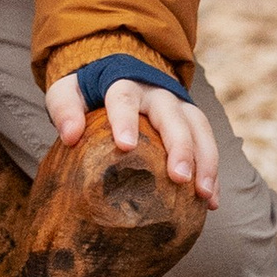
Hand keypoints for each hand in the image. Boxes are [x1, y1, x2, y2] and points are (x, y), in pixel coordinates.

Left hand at [44, 69, 218, 199]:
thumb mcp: (68, 92)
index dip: (126, 119)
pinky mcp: (193, 124)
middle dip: (180, 146)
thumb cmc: (89, 92)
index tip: (125, 146)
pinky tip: (211, 202)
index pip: (125, 98)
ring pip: (199, 130)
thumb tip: (70, 136)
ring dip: (205, 161)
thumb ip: (65, 109)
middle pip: (173, 117)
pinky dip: (212, 174)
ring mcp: (179, 108)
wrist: (119, 75)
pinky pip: (208, 147)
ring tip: (204, 194)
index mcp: (125, 84)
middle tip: (179, 178)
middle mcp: (157, 94)